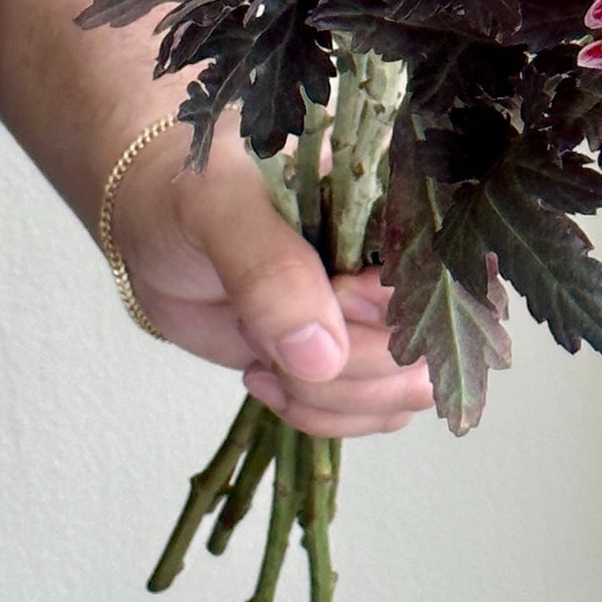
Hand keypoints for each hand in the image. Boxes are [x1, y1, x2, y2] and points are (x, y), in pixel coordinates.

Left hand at [109, 116, 433, 438]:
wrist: (149, 224)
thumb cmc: (186, 188)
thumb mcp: (219, 207)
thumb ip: (268, 269)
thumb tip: (321, 354)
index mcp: (391, 198)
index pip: (452, 267)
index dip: (405, 304)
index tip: (338, 296)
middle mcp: (396, 259)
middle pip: (431, 347)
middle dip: (354, 364)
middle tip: (279, 334)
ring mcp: (373, 313)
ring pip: (404, 391)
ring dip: (331, 397)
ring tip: (263, 355)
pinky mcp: (343, 357)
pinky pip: (367, 413)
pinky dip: (315, 414)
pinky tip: (260, 375)